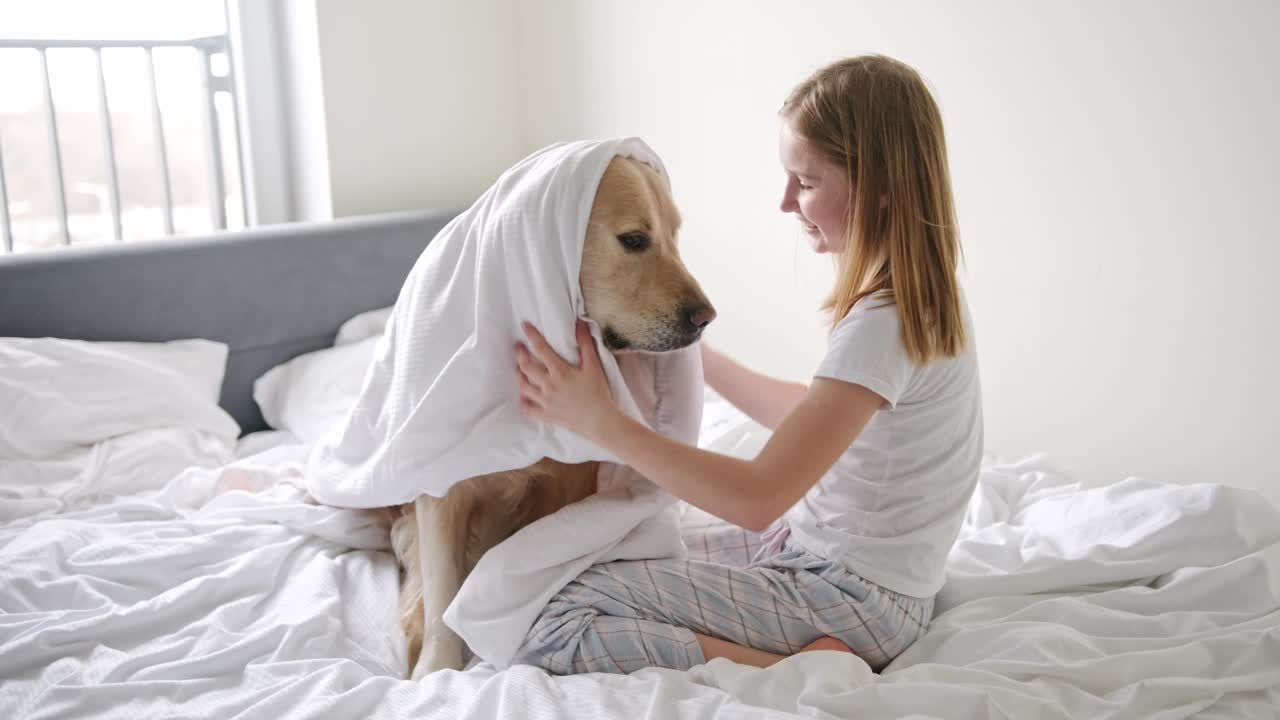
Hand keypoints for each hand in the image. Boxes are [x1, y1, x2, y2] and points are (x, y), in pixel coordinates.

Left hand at [516, 320, 616, 440]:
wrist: (600, 421)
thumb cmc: (598, 392)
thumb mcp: (594, 365)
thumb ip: (585, 343)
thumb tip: (580, 323)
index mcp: (560, 371)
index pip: (541, 348)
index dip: (531, 335)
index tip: (524, 326)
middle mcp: (548, 385)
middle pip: (526, 367)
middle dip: (520, 354)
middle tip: (518, 347)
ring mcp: (545, 402)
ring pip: (524, 387)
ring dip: (519, 376)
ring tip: (519, 369)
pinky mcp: (546, 415)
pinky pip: (528, 409)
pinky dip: (524, 402)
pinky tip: (524, 397)